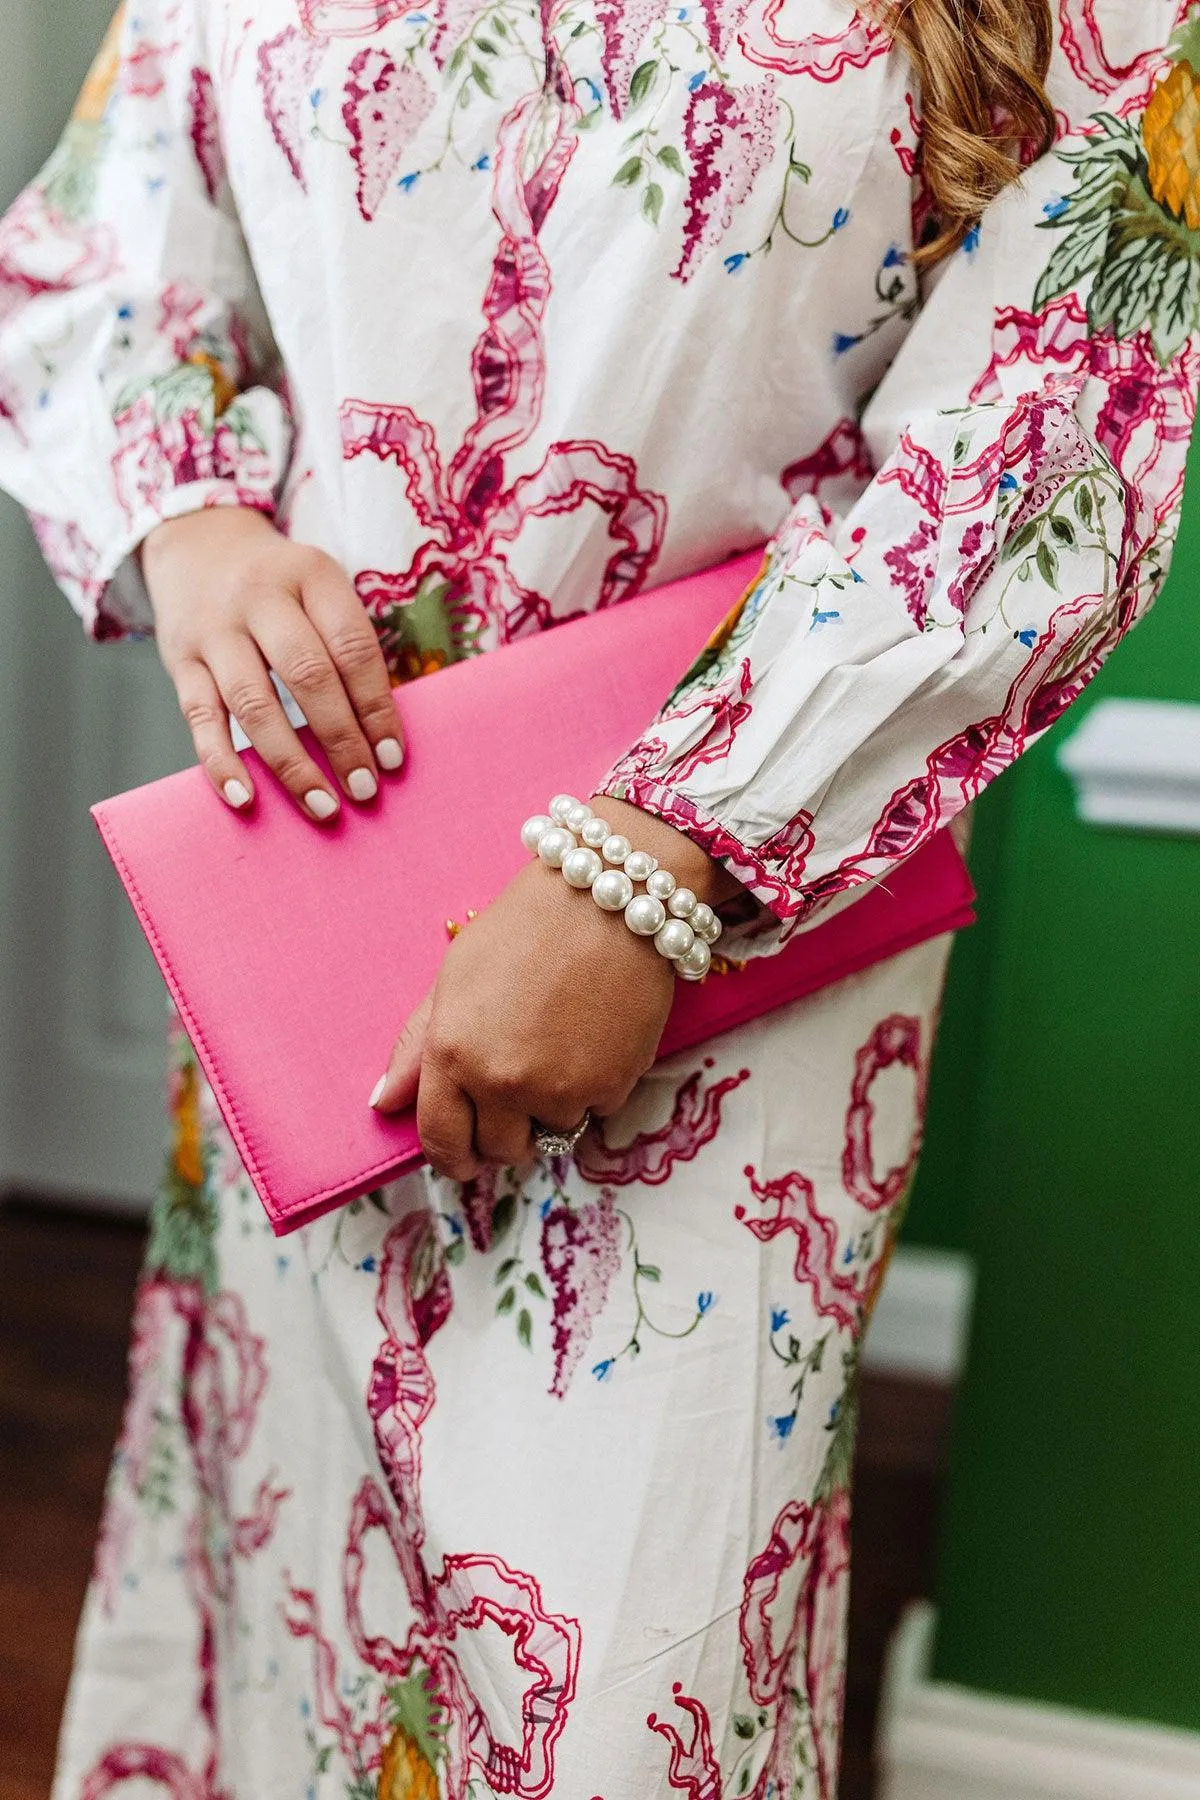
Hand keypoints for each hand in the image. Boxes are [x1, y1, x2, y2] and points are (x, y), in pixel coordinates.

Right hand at [141, 506, 404, 820]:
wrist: (199, 544)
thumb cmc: (282, 588)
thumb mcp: (321, 590)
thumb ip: (346, 648)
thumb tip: (379, 737)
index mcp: (312, 576)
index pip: (352, 648)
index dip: (376, 707)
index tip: (393, 759)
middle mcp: (260, 598)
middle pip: (306, 675)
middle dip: (340, 740)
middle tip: (363, 789)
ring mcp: (215, 630)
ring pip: (253, 704)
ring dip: (290, 763)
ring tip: (321, 805)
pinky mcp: (180, 660)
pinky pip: (200, 717)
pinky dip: (221, 762)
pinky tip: (244, 798)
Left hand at [370, 797, 742, 1178]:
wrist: (609, 900)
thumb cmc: (525, 928)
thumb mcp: (453, 978)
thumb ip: (416, 1048)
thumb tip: (382, 1103)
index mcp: (453, 1054)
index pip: (442, 1142)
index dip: (452, 1158)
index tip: (463, 1158)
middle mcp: (502, 1082)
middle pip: (500, 1151)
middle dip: (506, 1130)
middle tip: (518, 1089)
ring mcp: (560, 1089)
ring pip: (552, 1132)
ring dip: (555, 1105)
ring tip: (561, 1044)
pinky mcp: (611, 1086)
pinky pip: (597, 1110)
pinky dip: (596, 1086)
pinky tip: (594, 1035)